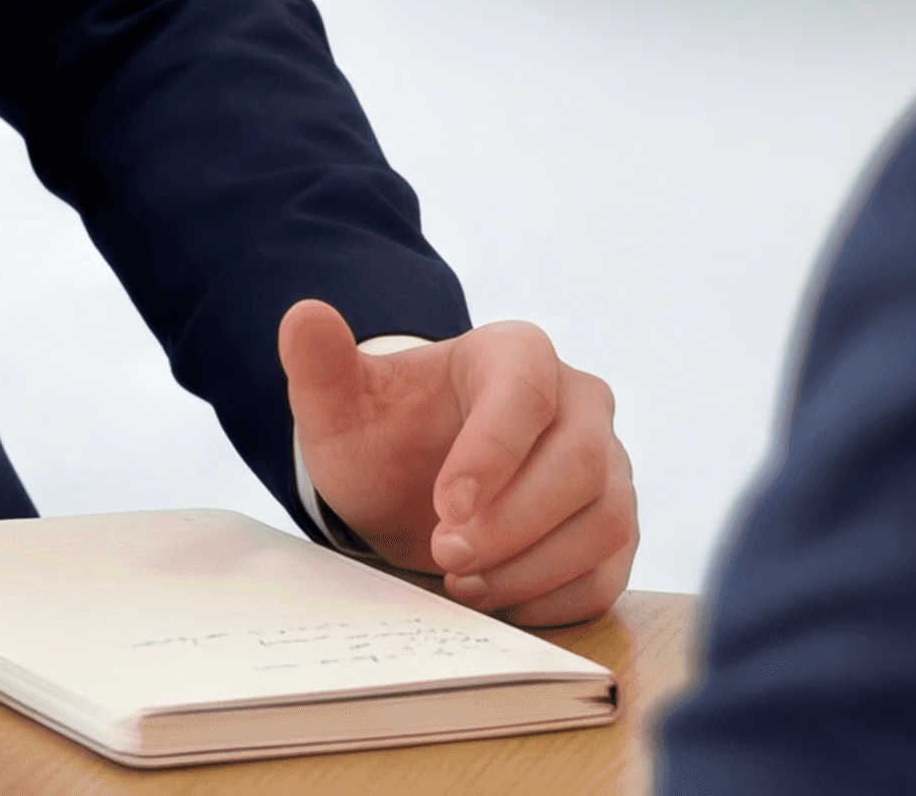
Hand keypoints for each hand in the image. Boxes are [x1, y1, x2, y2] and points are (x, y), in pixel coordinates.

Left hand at [278, 301, 638, 625]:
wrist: (412, 481)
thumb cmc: (384, 436)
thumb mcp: (340, 405)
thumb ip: (321, 364)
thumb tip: (303, 316)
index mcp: (518, 354)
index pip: (527, 395)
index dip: (492, 455)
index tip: (445, 508)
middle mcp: (580, 401)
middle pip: (582, 465)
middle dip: (512, 523)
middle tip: (444, 554)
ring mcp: (608, 466)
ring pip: (606, 522)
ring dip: (533, 567)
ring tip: (463, 581)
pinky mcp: (612, 526)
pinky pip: (609, 573)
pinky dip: (553, 599)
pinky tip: (495, 597)